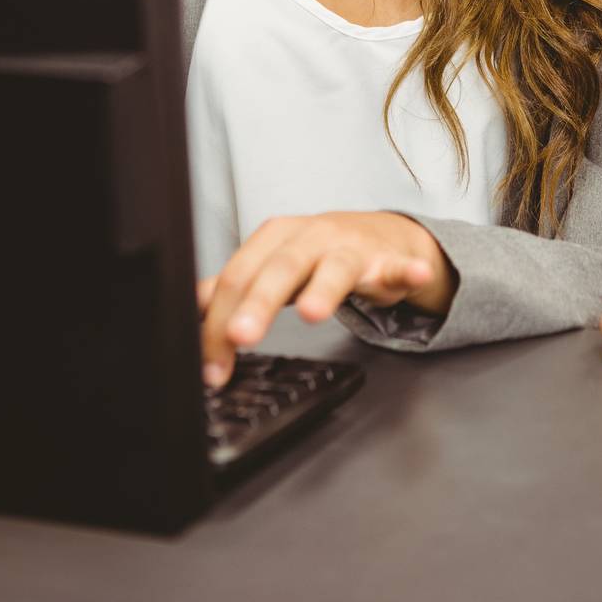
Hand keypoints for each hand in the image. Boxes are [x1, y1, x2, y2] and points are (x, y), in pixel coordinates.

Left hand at [197, 211, 456, 386]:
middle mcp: (310, 237)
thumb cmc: (318, 254)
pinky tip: (413, 275)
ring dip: (324, 288)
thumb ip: (234, 286)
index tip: (210, 365)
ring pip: (334, 267)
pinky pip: (398, 266)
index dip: (219, 322)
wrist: (380, 236)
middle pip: (279, 270)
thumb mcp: (271, 264)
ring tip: (313, 313)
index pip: (238, 278)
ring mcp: (351, 247)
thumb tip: (188, 308)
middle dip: (258, 303)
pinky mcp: (387, 260)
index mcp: (275, 238)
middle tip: (241, 336)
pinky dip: (406, 271)